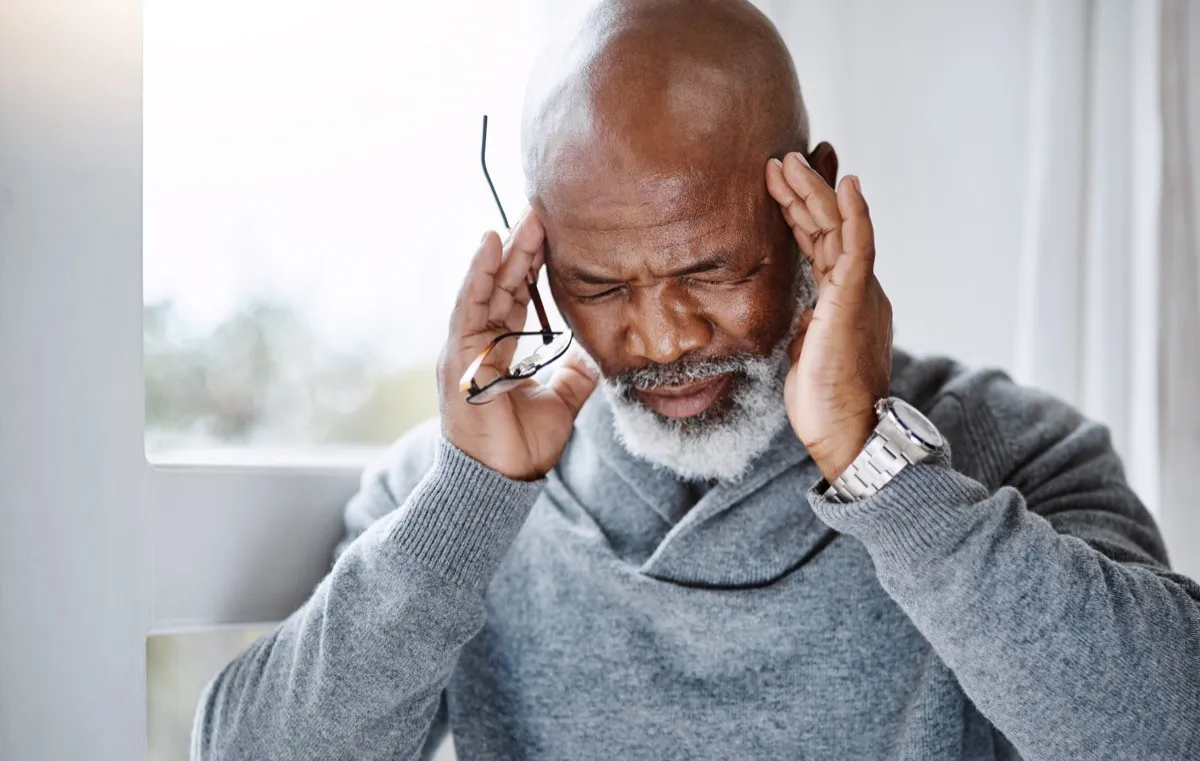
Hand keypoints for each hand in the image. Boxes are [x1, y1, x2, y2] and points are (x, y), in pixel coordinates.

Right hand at [438, 208, 597, 480]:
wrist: (502, 481)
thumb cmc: (521, 447)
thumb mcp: (561, 402)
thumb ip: (574, 375)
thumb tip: (595, 355)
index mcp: (502, 350)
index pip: (518, 296)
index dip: (534, 264)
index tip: (553, 233)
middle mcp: (480, 342)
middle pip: (503, 284)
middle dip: (523, 247)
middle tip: (542, 211)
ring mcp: (466, 347)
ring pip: (486, 287)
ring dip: (504, 251)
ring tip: (523, 218)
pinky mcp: (457, 355)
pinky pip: (468, 305)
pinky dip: (478, 273)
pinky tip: (490, 244)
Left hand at [765, 153, 892, 482]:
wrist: (847, 432)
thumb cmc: (825, 403)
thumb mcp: (805, 352)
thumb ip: (806, 325)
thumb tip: (799, 316)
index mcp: (842, 300)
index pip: (820, 246)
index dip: (800, 215)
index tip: (778, 187)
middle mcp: (856, 289)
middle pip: (828, 228)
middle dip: (803, 193)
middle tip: (779, 160)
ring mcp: (859, 292)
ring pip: (839, 228)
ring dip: (814, 192)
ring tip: (789, 161)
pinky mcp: (856, 300)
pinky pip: (858, 247)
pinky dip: (854, 213)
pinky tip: (845, 184)